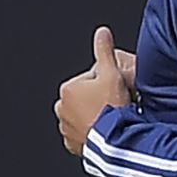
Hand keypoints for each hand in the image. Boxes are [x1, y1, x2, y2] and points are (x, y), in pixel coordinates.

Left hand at [54, 27, 131, 156]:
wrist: (114, 140)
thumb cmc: (112, 106)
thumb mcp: (112, 73)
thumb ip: (104, 50)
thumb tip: (102, 32)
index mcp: (68, 88)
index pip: (90, 79)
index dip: (106, 83)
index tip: (115, 92)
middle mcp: (61, 108)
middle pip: (85, 98)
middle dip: (97, 100)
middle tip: (114, 105)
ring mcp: (65, 128)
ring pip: (84, 116)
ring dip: (94, 117)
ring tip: (110, 119)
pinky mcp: (72, 145)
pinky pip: (83, 135)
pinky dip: (92, 132)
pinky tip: (105, 131)